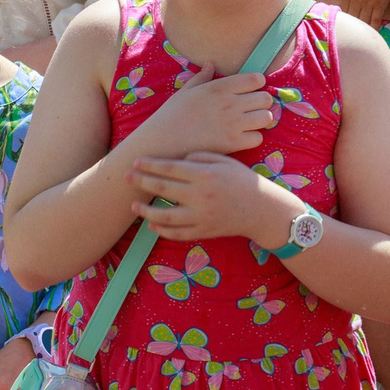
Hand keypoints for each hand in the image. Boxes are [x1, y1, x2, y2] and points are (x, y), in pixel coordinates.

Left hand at [128, 152, 295, 246]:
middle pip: (163, 188)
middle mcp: (201, 196)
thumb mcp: (226, 161)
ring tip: (133, 207)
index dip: (151, 165)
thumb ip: (201, 156)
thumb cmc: (244, 181)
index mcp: (206, 175)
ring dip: (145, 211)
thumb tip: (177, 158)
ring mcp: (202, 216)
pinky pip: (177, 233)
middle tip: (126, 178)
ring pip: (165, 215)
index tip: (136, 162)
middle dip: (141, 182)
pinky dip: (162, 230)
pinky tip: (152, 224)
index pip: (171, 168)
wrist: (264, 210)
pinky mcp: (204, 231)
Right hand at [136, 70, 275, 160]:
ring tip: (249, 123)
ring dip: (260, 120)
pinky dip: (252, 138)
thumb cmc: (171, 115)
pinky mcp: (233, 143)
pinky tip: (241, 138)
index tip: (250, 90)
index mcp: (219, 87)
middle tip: (251, 108)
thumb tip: (211, 64)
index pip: (256, 79)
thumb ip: (202, 77)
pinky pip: (258, 138)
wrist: (161, 141)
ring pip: (266, 118)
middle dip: (261, 103)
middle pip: (265, 99)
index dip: (257, 84)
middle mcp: (230, 103)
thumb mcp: (185, 92)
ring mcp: (233, 124)